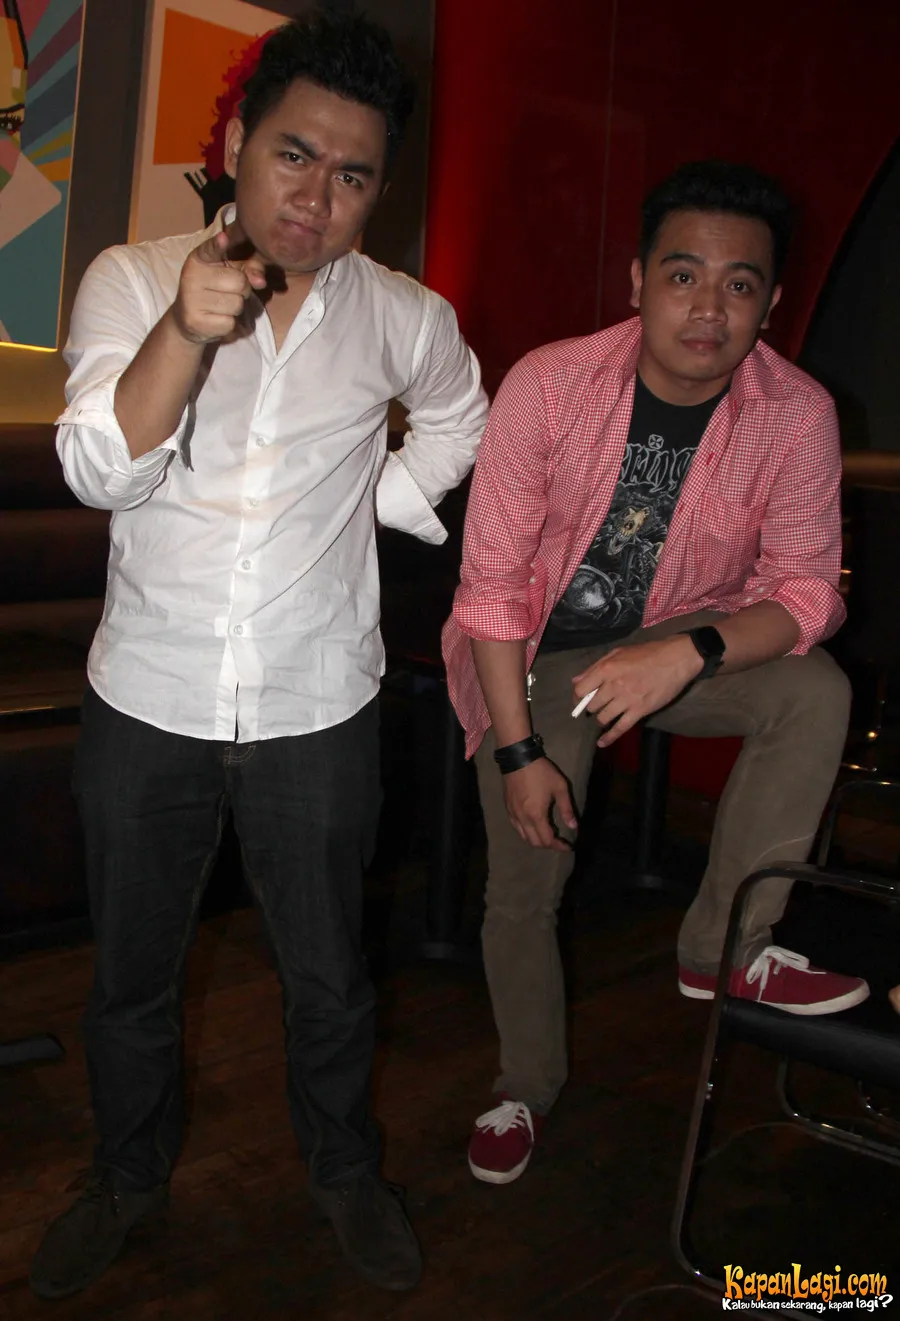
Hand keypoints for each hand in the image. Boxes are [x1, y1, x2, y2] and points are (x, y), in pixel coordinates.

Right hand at [171, 219, 268, 344]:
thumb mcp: (230, 274)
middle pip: (240, 282)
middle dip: (243, 291)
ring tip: (222, 307)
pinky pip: (230, 322)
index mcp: (199, 259)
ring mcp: (192, 298)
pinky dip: (230, 325)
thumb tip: (261, 281)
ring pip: (237, 304)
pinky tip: (218, 320)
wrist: (188, 320)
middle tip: (229, 293)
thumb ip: (249, 269)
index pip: (210, 249)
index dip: (218, 244)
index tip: (224, 238)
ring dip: (236, 309)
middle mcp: (192, 276)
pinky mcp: (196, 320)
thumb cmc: (214, 292)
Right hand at [502, 757, 576, 850]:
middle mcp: (522, 819)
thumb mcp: (560, 787)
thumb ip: (567, 809)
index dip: (559, 846)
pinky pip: (517, 828)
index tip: (569, 846)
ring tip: (548, 835)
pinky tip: (534, 825)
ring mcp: (513, 815)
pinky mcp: (508, 809)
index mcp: (536, 815)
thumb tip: (573, 826)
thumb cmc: (541, 772)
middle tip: (560, 841)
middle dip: (549, 845)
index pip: (547, 840)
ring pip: (524, 837)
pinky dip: (527, 832)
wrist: (517, 758)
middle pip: (535, 843)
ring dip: (537, 840)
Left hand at [571, 636, 702, 746]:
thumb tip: (576, 681)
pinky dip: (609, 737)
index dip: (577, 697)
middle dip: (592, 707)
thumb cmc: (647, 653)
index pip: (580, 689)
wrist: (675, 659)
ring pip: (603, 718)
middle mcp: (613, 686)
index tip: (580, 700)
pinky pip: (620, 728)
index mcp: (606, 669)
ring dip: (602, 718)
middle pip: (592, 705)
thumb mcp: (618, 653)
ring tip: (606, 715)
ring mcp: (626, 700)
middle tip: (598, 705)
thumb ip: (595, 667)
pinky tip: (602, 743)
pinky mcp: (640, 711)